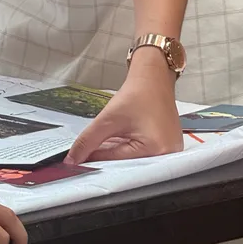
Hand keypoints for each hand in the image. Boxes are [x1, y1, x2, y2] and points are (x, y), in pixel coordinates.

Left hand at [66, 52, 183, 163]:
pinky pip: (141, 154)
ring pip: (132, 160)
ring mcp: (169, 152)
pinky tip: (115, 142)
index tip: (77, 162)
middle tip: (84, 157)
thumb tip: (73, 159)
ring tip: (100, 146)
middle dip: (105, 159)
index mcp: (155, 149)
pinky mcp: (166, 147)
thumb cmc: (137, 94)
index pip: (117, 162)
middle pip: (126, 164)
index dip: (95, 161)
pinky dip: (126, 149)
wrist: (153, 79)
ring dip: (115, 153)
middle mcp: (167, 155)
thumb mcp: (108, 118)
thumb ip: (88, 140)